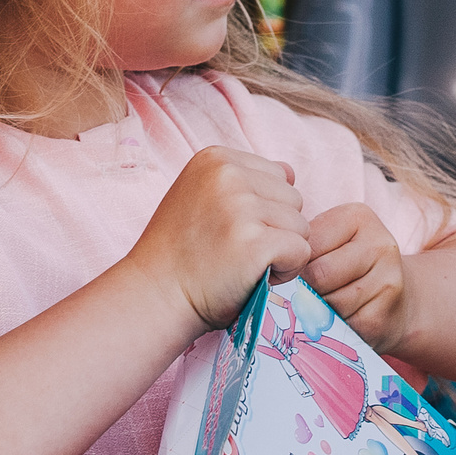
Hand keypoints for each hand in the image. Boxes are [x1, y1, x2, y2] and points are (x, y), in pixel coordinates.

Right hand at [126, 147, 308, 330]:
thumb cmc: (182, 254)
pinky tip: (252, 277)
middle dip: (276, 229)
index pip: (279, 176)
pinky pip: (301, 252)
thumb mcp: (201, 196)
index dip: (265, 210)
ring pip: (302, 227)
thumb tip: (290, 172)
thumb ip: (242, 182)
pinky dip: (286, 271)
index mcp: (216, 158)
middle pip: (294, 199)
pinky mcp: (255, 243)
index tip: (231, 230)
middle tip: (236, 252)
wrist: (154, 296)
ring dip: (282, 252)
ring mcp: (241, 208)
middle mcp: (228, 175)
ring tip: (242, 264)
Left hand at [296, 203, 411, 353]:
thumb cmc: (351, 267)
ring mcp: (387, 281)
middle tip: (310, 292)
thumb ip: (305, 245)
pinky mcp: (383, 316)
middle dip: (306, 288)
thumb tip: (272, 268)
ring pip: (328, 302)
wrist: (400, 301)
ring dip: (318, 310)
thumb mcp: (331, 242)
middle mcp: (380, 244)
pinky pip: (341, 325)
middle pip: (318, 274)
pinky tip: (341, 319)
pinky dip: (333, 327)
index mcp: (359, 217)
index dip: (295, 262)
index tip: (299, 269)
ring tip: (327, 304)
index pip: (308, 243)